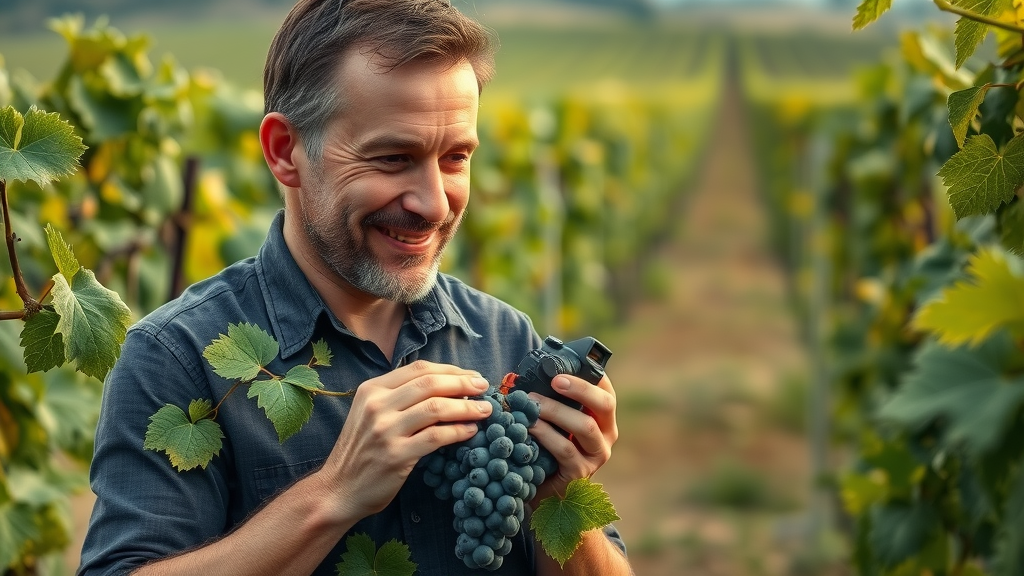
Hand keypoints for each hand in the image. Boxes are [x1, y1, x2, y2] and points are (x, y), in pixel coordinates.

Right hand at [314, 361, 491, 520]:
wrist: (338, 489)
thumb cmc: (361, 451)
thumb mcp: (370, 413)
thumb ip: (399, 397)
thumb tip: (446, 385)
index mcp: (372, 389)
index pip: (419, 369)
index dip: (451, 370)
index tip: (471, 375)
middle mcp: (377, 405)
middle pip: (430, 383)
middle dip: (463, 383)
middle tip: (483, 388)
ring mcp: (385, 430)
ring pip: (436, 407)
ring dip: (467, 407)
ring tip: (485, 410)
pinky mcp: (396, 455)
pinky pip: (436, 437)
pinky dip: (458, 431)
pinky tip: (471, 431)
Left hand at [527, 373, 617, 500]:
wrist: (542, 492)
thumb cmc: (546, 449)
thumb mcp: (553, 421)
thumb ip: (553, 401)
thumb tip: (532, 372)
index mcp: (602, 418)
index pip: (605, 390)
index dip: (593, 374)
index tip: (570, 363)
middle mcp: (606, 435)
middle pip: (604, 404)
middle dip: (580, 388)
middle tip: (555, 380)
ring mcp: (596, 456)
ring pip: (585, 426)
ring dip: (556, 411)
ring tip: (531, 402)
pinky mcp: (581, 473)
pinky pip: (565, 449)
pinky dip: (546, 434)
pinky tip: (529, 426)